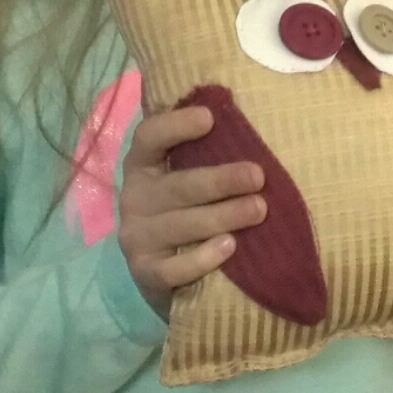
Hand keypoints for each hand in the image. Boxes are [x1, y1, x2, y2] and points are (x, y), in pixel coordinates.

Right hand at [117, 106, 266, 317]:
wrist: (163, 273)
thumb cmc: (188, 209)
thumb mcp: (188, 177)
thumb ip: (206, 153)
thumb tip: (253, 123)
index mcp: (142, 165)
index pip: (149, 137)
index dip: (175, 126)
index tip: (210, 118)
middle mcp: (134, 198)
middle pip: (177, 185)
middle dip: (220, 180)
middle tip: (258, 176)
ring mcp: (136, 237)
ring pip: (181, 225)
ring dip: (222, 216)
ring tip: (259, 210)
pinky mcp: (145, 273)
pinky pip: (173, 268)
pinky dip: (202, 258)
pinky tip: (229, 247)